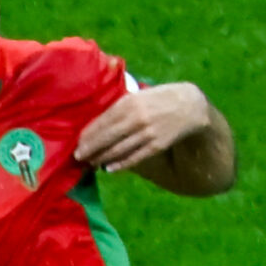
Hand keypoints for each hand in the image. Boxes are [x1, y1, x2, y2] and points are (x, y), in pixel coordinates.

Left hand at [75, 81, 213, 174]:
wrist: (189, 106)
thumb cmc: (157, 100)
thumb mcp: (138, 96)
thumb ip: (119, 106)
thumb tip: (95, 121)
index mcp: (129, 103)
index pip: (102, 121)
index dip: (88, 135)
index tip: (76, 143)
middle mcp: (137, 118)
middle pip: (107, 137)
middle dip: (90, 149)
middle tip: (78, 157)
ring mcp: (147, 133)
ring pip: (119, 149)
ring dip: (102, 158)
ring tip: (91, 163)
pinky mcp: (157, 145)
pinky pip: (134, 157)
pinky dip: (120, 164)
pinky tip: (109, 169)